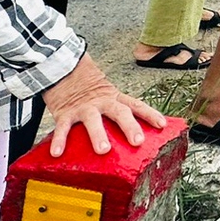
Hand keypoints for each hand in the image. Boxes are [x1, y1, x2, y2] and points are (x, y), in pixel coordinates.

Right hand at [42, 57, 165, 156]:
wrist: (62, 68)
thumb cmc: (85, 87)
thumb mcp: (106, 94)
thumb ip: (116, 109)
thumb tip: (133, 132)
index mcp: (114, 98)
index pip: (136, 105)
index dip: (149, 114)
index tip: (162, 124)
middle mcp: (102, 102)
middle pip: (119, 112)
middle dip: (130, 126)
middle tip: (137, 141)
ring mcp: (84, 107)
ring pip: (93, 120)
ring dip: (98, 134)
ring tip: (103, 150)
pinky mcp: (65, 112)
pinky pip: (63, 128)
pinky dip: (60, 140)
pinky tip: (58, 152)